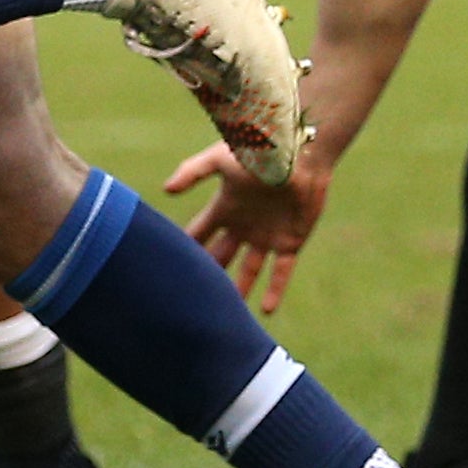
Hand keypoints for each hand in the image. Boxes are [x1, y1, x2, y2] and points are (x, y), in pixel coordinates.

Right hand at [164, 140, 329, 311]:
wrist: (300, 152)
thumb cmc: (259, 150)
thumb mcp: (221, 159)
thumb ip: (193, 172)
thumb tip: (166, 189)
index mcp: (225, 207)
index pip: (199, 234)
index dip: (185, 249)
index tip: (167, 271)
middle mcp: (243, 225)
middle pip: (220, 256)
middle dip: (207, 275)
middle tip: (191, 300)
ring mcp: (266, 235)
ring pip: (248, 270)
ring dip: (238, 290)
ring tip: (226, 316)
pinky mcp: (290, 241)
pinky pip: (281, 272)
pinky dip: (275, 290)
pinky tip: (266, 310)